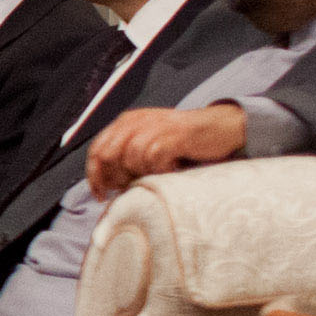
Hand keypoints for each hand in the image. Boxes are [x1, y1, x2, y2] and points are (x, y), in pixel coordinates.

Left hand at [85, 101, 249, 197]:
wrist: (220, 127)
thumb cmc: (183, 139)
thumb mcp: (149, 140)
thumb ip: (126, 155)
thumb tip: (107, 183)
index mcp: (126, 121)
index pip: (96, 149)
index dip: (94, 175)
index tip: (100, 194)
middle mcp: (135, 121)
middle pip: (108, 155)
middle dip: (116, 177)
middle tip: (132, 186)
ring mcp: (153, 127)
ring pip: (130, 160)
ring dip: (142, 173)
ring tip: (159, 172)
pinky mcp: (171, 136)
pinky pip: (153, 161)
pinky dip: (161, 170)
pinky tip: (173, 167)